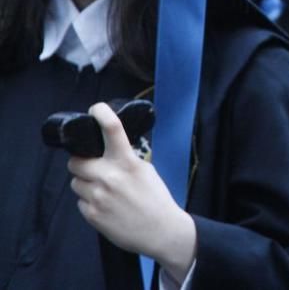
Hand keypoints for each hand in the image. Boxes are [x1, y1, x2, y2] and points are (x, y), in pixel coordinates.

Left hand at [68, 103, 195, 282]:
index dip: (102, 114)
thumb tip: (107, 152)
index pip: (112, 130)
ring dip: (86, 184)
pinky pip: (80, 201)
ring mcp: (99, 196)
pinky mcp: (92, 214)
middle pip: (76, 161)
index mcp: (128, 163)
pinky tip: (106, 207)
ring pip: (76, 182)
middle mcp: (110, 177)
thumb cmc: (156, 199)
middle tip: (92, 168)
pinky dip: (90, 202)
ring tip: (104, 192)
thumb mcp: (146, 171)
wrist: (160, 231)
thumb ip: (125, 160)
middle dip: (81, 163)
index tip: (96, 108)